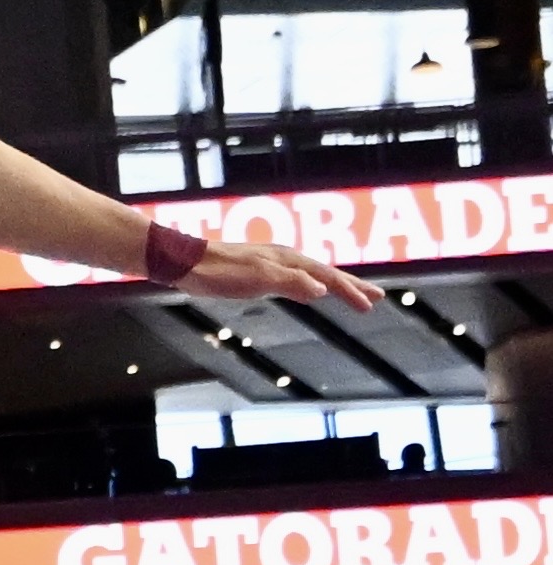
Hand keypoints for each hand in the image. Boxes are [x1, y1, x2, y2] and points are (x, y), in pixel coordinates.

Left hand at [173, 236, 376, 307]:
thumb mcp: (257, 279)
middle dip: (352, 286)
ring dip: (334, 285)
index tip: (371, 305)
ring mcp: (273, 264)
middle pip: (327, 274)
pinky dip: (311, 287)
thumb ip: (290, 284)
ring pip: (313, 276)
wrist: (186, 263)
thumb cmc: (221, 271)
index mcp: (290, 260)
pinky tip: (310, 293)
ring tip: (351, 294)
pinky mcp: (259, 272)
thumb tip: (323, 291)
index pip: (328, 278)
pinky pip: (296, 280)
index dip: (351, 291)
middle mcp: (285, 259)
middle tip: (378, 298)